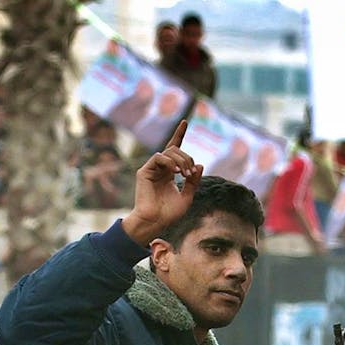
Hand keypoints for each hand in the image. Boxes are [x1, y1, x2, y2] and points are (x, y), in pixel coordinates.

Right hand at [122, 120, 202, 245]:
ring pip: (169, 151)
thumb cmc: (169, 213)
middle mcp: (160, 168)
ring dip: (181, 161)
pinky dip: (169, 162)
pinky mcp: (144, 171)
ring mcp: (151, 169)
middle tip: (190, 174)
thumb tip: (200, 165)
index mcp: (169, 172)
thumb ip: (194, 181)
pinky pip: (158, 157)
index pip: (175, 149)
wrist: (155, 222)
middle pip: (176, 150)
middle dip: (187, 158)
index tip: (185, 121)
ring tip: (184, 175)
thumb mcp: (188, 196)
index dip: (179, 134)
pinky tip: (175, 172)